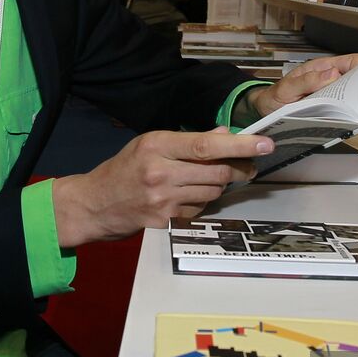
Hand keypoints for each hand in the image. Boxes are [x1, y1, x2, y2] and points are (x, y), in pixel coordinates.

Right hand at [50, 128, 274, 245]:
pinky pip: (199, 210)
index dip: (240, 146)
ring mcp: (162, 200)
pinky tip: (189, 197)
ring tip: (207, 180)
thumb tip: (224, 134)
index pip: (207, 145)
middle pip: (217, 172)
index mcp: (156, 146)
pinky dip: (202, 202)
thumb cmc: (123, 170)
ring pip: (213, 192)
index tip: (265, 144)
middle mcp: (160, 172)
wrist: (93, 205)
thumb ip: (187, 141)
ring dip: (219, 186)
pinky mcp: (164, 222)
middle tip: (249, 167)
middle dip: (239, 169)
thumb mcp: (149, 145)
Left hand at [250, 53, 357, 119]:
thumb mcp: (287, 87)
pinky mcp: (328, 106)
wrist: (265, 108)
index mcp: (323, 67)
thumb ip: (308, 80)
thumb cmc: (276, 94)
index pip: (353, 61)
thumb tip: (333, 74)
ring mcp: (329, 93)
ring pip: (351, 95)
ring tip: (350, 112)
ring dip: (353, 103)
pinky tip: (341, 119)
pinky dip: (344, 113)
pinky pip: (341, 108)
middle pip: (356, 79)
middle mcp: (330, 78)